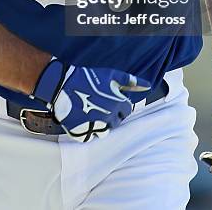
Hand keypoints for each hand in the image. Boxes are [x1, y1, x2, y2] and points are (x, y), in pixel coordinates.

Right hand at [31, 58, 150, 141]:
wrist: (63, 85)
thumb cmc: (88, 78)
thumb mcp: (112, 75)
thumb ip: (131, 81)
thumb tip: (148, 86)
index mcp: (118, 104)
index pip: (126, 110)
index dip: (119, 104)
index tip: (110, 99)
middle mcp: (109, 118)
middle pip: (117, 121)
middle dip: (112, 114)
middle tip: (100, 104)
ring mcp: (96, 127)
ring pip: (106, 130)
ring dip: (102, 123)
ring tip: (92, 112)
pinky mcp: (83, 133)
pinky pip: (91, 135)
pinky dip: (90, 129)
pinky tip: (84, 118)